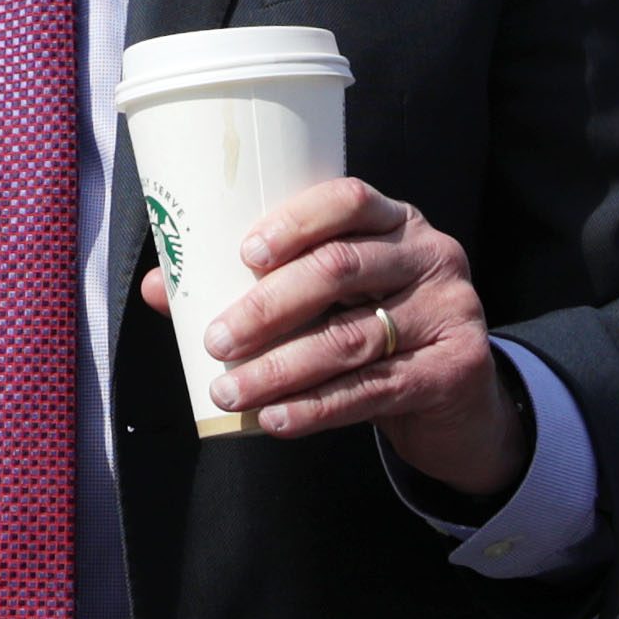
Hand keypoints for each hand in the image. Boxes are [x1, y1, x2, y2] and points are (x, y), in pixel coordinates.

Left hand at [135, 175, 519, 497]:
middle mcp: (428, 254)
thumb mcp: (330, 298)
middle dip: (268, 306)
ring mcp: (449, 310)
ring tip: (230, 391)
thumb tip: (160, 288)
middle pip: (341, 269)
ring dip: (280, 369)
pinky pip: (374, 390)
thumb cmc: (373, 328)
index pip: (349, 199)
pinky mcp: (454, 369)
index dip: (296, 221)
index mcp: (394, 221)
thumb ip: (256, 286)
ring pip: (350, 339)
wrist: (458, 398)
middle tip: (216, 339)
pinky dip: (317, 408)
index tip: (244, 252)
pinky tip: (276, 419)